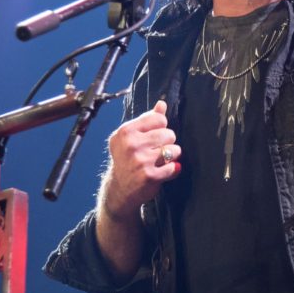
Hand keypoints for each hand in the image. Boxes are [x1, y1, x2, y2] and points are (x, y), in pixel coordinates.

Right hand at [100, 99, 181, 221]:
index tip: (154, 137)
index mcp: (126, 131)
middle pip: (169, 134)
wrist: (119, 188)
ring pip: (174, 150)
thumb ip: (147, 120)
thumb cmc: (127, 159)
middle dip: (168, 142)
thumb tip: (162, 104)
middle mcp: (131, 144)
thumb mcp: (131, 137)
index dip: (161, 128)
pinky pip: (173, 167)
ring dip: (172, 156)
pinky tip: (163, 172)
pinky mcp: (149, 176)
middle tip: (157, 151)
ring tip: (161, 161)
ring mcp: (140, 161)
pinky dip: (172, 170)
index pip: (159, 119)